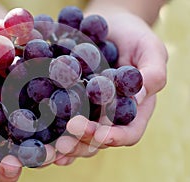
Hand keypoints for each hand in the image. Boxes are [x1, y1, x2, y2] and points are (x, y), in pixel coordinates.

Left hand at [56, 11, 166, 155]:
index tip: (101, 134)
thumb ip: (152, 73)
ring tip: (51, 144)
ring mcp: (88, 114)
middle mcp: (110, 118)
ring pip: (78, 138)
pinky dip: (51, 133)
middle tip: (66, 138)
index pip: (128, 133)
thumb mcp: (150, 49)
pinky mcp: (69, 105)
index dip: (115, 137)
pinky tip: (39, 138)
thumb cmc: (134, 37)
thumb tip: (139, 97)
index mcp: (134, 110)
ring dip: (65, 144)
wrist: (108, 27)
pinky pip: (60, 123)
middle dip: (83, 142)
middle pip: (98, 141)